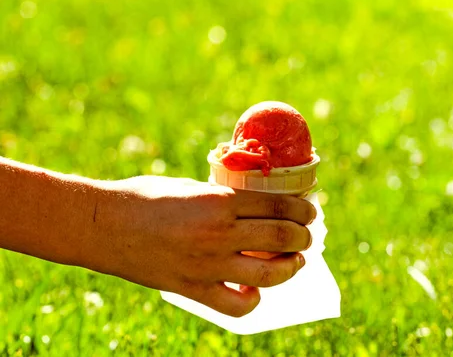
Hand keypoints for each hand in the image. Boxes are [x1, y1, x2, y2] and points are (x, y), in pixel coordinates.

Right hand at [89, 176, 315, 316]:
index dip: (302, 209)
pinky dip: (253, 300)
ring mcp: (207, 264)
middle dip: (304, 237)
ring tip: (295, 261)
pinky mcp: (192, 288)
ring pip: (269, 274)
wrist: (103, 225)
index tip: (310, 212)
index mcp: (219, 201)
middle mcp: (219, 233)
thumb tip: (257, 206)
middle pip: (282, 238)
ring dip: (291, 267)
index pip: (278, 206)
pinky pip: (236, 304)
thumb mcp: (190, 186)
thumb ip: (224, 198)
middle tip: (307, 236)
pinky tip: (255, 289)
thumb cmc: (145, 197)